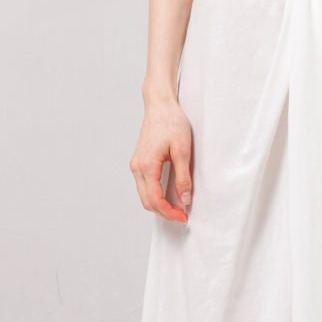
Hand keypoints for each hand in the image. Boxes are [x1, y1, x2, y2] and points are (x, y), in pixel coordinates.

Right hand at [129, 101, 193, 222]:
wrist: (160, 105)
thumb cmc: (171, 122)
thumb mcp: (182, 150)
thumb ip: (183, 177)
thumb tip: (185, 199)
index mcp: (147, 166)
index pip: (155, 199)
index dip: (169, 212)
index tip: (184, 216)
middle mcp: (137, 167)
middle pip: (147, 201)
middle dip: (164, 212)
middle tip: (182, 215)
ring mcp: (136, 165)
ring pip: (144, 195)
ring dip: (159, 205)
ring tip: (177, 207)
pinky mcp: (139, 162)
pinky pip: (144, 186)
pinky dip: (155, 195)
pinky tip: (168, 195)